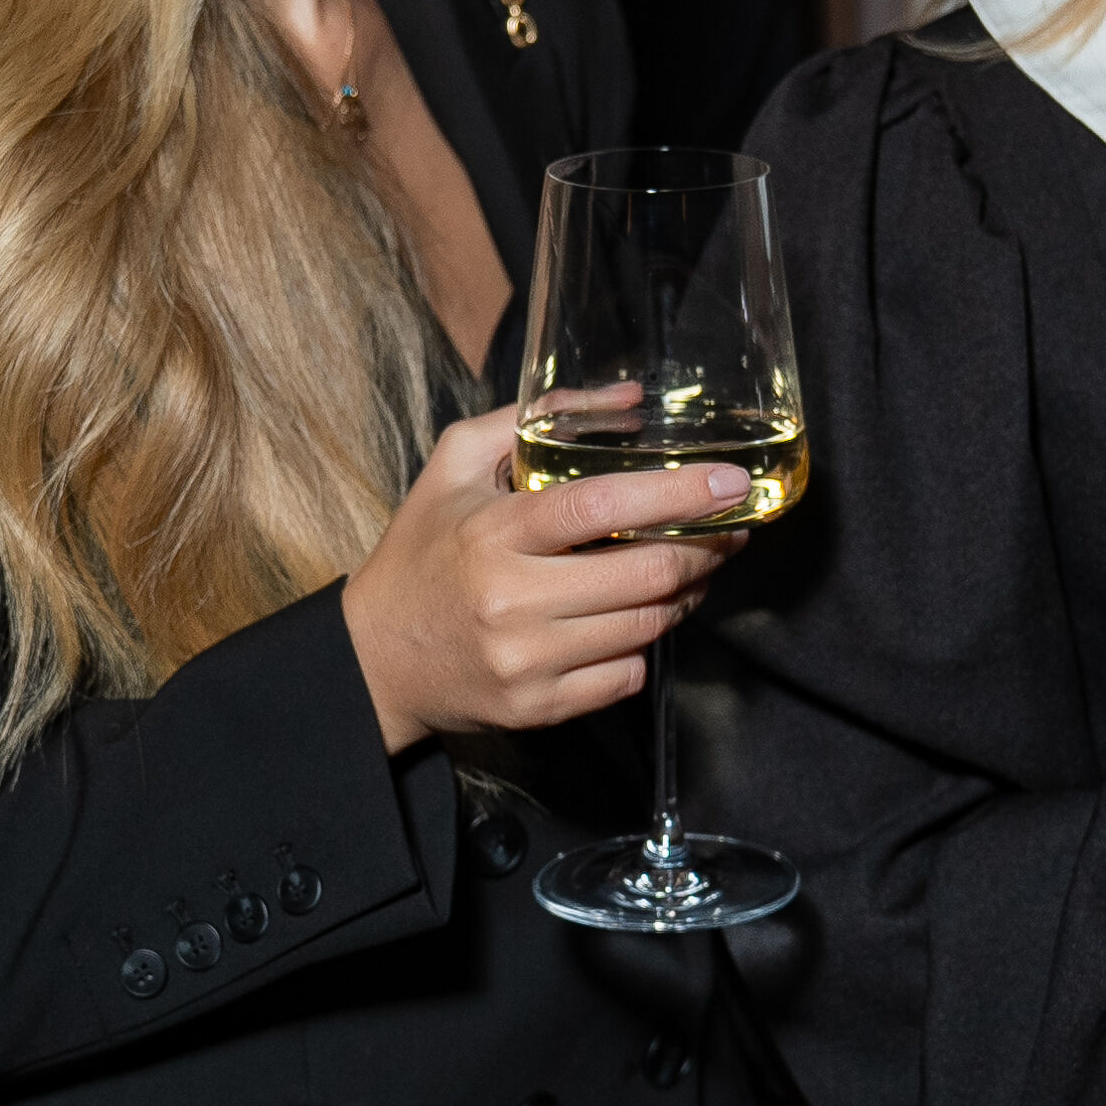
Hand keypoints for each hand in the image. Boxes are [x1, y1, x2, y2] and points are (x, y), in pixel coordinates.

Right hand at [337, 391, 748, 752]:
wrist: (374, 658)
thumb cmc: (423, 550)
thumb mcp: (454, 465)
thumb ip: (532, 417)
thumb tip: (628, 397)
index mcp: (495, 532)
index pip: (603, 507)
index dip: (678, 494)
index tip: (730, 482)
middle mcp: (512, 600)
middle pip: (646, 574)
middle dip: (706, 548)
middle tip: (729, 529)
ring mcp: (528, 662)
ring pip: (648, 627)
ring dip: (685, 595)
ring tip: (690, 569)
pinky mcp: (539, 709)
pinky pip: (628, 676)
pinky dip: (644, 645)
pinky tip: (634, 620)